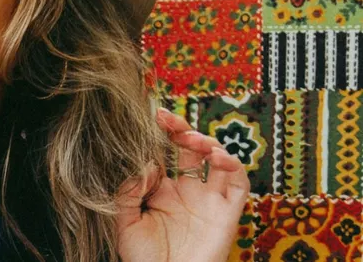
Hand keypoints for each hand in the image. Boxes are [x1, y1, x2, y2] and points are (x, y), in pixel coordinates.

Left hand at [114, 107, 249, 261]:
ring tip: (190, 139)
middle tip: (168, 120)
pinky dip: (232, 164)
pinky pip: (239, 183)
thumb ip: (127, 193)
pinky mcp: (227, 213)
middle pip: (192, 150)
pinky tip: (215, 157)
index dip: (161, 134)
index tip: (152, 116)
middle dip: (182, 130)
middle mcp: (189, 191)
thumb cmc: (143, 260)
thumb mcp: (124, 223)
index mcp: (164, 191)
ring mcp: (210, 201)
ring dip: (208, 142)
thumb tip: (145, 165)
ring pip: (219, 160)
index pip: (166, 153)